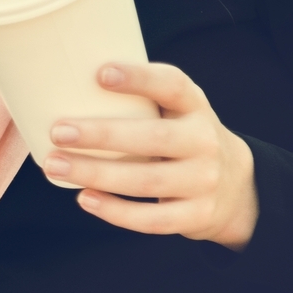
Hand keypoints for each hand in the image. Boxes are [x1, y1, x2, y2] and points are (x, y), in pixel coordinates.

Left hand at [43, 61, 258, 249]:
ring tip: (55, 167)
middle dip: (102, 136)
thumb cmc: (182, 139)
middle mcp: (205, 142)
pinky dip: (116, 212)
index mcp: (195, 108)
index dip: (140, 78)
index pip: (173, 86)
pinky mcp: (196, 216)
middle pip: (154, 138)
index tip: (100, 73)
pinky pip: (152, 219)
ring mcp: (204, 182)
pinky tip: (84, 199)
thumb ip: (139, 101)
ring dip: (96, 174)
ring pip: (147, 181)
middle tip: (58, 132)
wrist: (238, 188)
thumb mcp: (176, 113)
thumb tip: (63, 86)